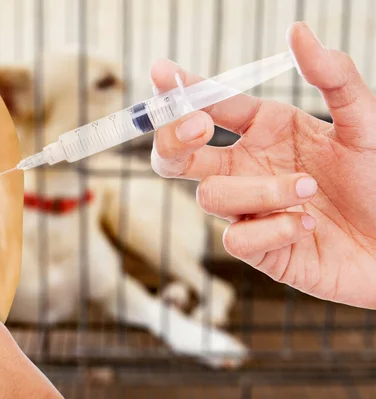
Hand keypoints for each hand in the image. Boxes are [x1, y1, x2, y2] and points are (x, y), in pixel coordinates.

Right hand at [150, 21, 375, 308]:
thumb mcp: (366, 122)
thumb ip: (334, 77)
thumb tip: (298, 32)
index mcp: (264, 131)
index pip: (211, 106)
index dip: (183, 90)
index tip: (162, 72)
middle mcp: (247, 167)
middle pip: (179, 155)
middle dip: (174, 138)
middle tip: (198, 127)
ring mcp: (247, 208)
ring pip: (210, 195)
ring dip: (260, 191)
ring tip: (309, 191)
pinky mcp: (255, 247)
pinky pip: (235, 238)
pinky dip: (272, 229)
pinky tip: (307, 225)